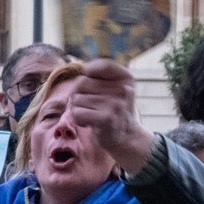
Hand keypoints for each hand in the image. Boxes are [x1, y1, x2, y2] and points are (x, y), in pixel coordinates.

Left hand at [66, 60, 155, 176]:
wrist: (126, 137)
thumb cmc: (113, 110)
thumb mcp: (115, 88)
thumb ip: (100, 75)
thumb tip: (83, 69)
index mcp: (127, 78)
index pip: (102, 65)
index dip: (89, 72)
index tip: (90, 86)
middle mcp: (123, 89)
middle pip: (81, 82)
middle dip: (77, 94)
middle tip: (88, 105)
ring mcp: (116, 104)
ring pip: (76, 98)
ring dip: (77, 109)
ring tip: (90, 115)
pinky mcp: (106, 118)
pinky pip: (77, 112)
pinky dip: (77, 119)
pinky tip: (87, 123)